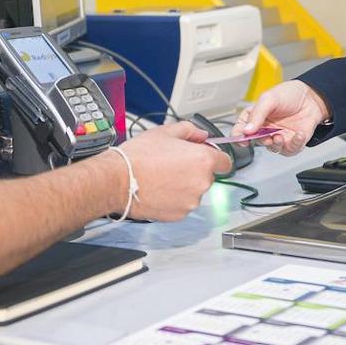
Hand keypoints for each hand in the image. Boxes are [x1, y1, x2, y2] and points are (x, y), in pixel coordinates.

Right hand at [116, 121, 231, 220]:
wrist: (119, 180)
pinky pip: (182, 203)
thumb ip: (190, 131)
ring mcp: (191, 201)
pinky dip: (174, 198)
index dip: (215, 157)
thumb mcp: (165, 131)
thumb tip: (202, 135)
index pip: (226, 162)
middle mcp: (201, 183)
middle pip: (208, 176)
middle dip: (195, 170)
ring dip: (184, 185)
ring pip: (194, 191)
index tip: (204, 155)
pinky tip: (159, 188)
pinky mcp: (179, 215)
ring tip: (162, 176)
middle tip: (173, 163)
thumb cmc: (139, 156)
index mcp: (203, 160)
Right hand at [231, 80, 329, 155]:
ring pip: (273, 149)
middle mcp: (266, 129)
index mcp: (256, 117)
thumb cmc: (290, 94)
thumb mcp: (269, 99)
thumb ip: (257, 114)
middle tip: (265, 137)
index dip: (238, 136)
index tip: (240, 140)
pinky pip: (291, 150)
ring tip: (279, 136)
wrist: (312, 97)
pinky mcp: (293, 142)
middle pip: (256, 141)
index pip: (242, 129)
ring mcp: (279, 136)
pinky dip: (294, 144)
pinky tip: (298, 135)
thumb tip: (246, 130)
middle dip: (260, 142)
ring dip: (275, 145)